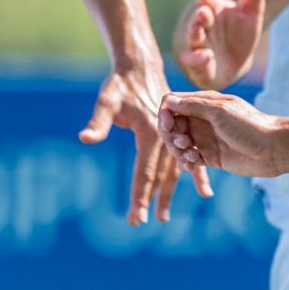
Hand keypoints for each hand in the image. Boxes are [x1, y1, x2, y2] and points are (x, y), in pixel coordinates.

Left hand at [80, 60, 211, 225]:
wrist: (141, 68)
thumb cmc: (120, 85)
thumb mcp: (107, 100)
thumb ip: (98, 122)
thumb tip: (85, 138)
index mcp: (151, 132)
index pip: (144, 172)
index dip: (140, 196)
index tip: (136, 218)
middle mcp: (167, 137)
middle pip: (159, 176)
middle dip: (151, 201)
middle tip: (142, 221)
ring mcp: (175, 135)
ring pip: (173, 171)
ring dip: (168, 194)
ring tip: (164, 216)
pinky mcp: (179, 133)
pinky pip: (187, 157)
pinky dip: (196, 175)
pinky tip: (203, 192)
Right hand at [158, 90, 283, 177]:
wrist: (274, 150)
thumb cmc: (250, 126)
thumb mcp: (220, 111)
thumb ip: (193, 105)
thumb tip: (169, 101)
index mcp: (204, 103)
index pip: (173, 103)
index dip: (165, 113)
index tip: (167, 125)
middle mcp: (202, 120)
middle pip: (172, 124)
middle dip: (171, 134)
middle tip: (182, 143)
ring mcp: (205, 138)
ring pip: (179, 142)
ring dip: (177, 149)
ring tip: (189, 155)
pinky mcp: (210, 157)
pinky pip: (189, 159)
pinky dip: (185, 162)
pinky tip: (192, 165)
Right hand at [176, 0, 269, 88]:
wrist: (232, 61)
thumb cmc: (237, 33)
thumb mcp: (251, 11)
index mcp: (210, 10)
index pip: (206, 1)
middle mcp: (200, 27)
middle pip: (197, 20)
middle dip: (199, 17)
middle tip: (203, 12)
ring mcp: (197, 46)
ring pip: (191, 41)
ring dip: (193, 36)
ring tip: (198, 31)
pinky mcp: (198, 66)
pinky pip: (195, 64)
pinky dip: (197, 61)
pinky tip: (206, 57)